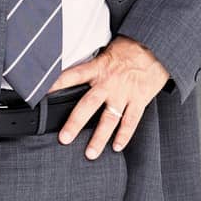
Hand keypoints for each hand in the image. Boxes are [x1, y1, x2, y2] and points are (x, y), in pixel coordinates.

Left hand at [47, 36, 170, 157]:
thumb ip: (96, 63)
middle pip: (88, 105)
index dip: (56, 85)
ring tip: (91, 153)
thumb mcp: (110, 49)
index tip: (42, 96)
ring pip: (110, 118)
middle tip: (64, 138)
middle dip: (75, 123)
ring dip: (100, 137)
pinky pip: (131, 120)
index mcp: (99, 67)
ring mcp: (125, 93)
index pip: (72, 76)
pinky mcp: (140, 99)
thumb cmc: (133, 47)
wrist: (158, 47)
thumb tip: (80, 72)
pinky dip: (124, 135)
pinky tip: (117, 146)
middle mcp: (109, 82)